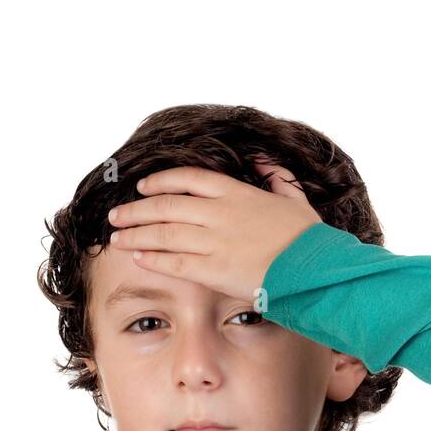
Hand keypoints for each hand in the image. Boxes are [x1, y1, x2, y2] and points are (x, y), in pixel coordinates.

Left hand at [105, 160, 321, 301]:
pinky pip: (174, 262)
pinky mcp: (214, 270)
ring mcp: (215, 241)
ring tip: (117, 239)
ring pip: (164, 233)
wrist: (314, 269)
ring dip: (137, 235)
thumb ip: (276, 178)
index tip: (143, 187)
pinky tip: (138, 258)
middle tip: (116, 216)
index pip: (188, 178)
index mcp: (237, 192)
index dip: (161, 182)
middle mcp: (220, 213)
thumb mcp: (295, 199)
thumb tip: (263, 161)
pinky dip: (153, 259)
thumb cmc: (309, 239)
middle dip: (137, 210)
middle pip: (167, 205)